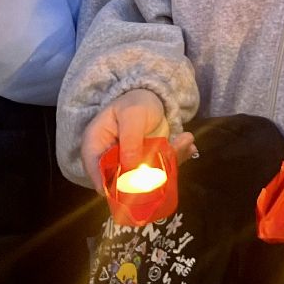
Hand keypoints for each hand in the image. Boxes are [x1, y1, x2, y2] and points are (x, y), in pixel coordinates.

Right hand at [79, 88, 194, 193]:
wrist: (149, 97)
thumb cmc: (134, 102)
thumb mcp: (132, 115)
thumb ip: (130, 141)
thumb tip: (131, 169)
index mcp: (94, 149)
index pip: (99, 178)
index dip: (118, 186)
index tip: (142, 181)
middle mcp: (109, 163)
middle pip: (124, 184)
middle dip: (151, 176)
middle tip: (172, 154)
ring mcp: (129, 167)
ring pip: (146, 181)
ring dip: (169, 166)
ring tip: (186, 143)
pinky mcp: (146, 167)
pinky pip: (161, 172)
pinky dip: (175, 161)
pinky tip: (189, 145)